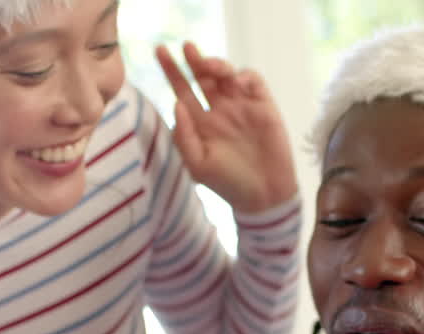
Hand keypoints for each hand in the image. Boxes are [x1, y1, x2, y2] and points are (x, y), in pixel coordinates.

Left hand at [156, 42, 297, 214]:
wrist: (263, 196)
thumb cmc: (228, 184)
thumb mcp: (197, 165)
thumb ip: (184, 137)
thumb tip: (176, 104)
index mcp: (199, 123)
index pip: (182, 91)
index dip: (171, 71)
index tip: (160, 51)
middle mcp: (219, 110)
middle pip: (203, 77)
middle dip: (193, 60)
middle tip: (185, 47)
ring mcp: (241, 106)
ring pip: (226, 74)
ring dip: (217, 65)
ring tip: (209, 67)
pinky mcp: (263, 106)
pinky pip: (252, 80)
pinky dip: (244, 75)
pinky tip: (235, 81)